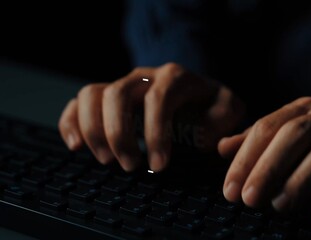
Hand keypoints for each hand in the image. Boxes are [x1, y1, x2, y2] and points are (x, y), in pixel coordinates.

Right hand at [58, 63, 244, 171]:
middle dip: (119, 134)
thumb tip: (202, 137)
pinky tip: (76, 146)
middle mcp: (143, 77)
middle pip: (117, 94)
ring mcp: (122, 85)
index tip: (159, 166)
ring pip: (91, 95)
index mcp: (174, 77)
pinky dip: (71, 122)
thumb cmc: (209, 105)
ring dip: (93, 130)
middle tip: (130, 166)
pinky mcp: (106, 97)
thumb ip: (225, 117)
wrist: (193, 94)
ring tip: (106, 160)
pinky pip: (78, 102)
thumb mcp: (228, 108)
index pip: (158, 99)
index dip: (156, 134)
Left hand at [220, 97, 310, 222]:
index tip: (230, 188)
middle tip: (249, 199)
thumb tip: (222, 148)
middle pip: (297, 134)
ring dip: (302, 179)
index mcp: (304, 109)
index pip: (268, 127)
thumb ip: (260, 138)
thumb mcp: (295, 128)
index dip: (246, 157)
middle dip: (269, 167)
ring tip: (279, 206)